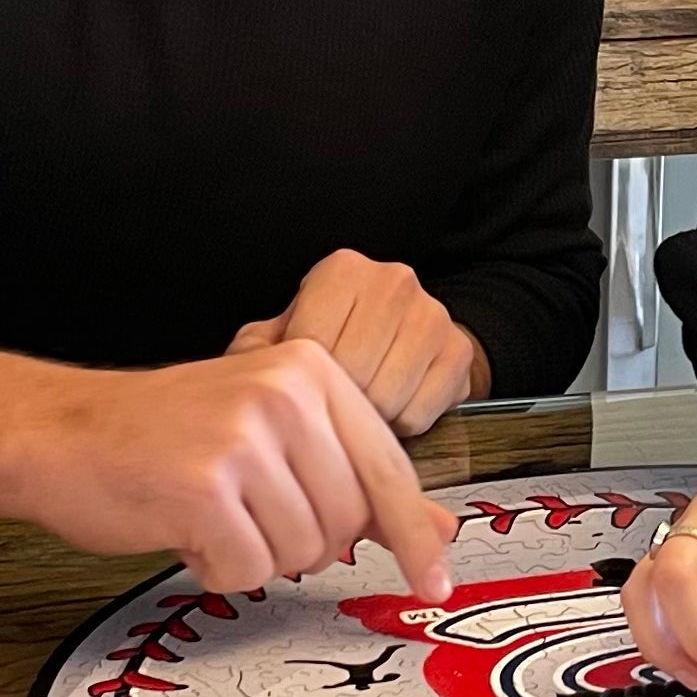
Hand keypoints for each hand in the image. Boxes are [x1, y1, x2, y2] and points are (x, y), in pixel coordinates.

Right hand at [12, 340, 456, 595]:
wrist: (59, 434)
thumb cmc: (165, 435)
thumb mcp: (272, 433)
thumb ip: (354, 475)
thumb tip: (437, 528)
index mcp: (310, 371)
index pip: (389, 467)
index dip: (415, 535)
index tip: (434, 581)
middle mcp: (284, 394)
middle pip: (347, 520)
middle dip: (306, 542)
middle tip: (253, 517)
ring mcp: (242, 438)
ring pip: (301, 551)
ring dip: (257, 554)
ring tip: (214, 514)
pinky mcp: (202, 488)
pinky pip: (247, 570)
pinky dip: (217, 569)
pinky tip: (187, 531)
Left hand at [228, 250, 488, 435]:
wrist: (407, 340)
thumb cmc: (338, 339)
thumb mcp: (288, 336)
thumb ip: (256, 352)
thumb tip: (237, 379)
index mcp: (342, 271)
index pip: (310, 346)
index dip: (301, 383)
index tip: (301, 392)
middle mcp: (392, 281)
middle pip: (351, 374)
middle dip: (336, 403)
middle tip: (331, 408)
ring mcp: (432, 315)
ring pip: (385, 398)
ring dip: (369, 418)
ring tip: (361, 406)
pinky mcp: (459, 351)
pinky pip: (418, 414)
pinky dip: (401, 425)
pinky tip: (393, 408)